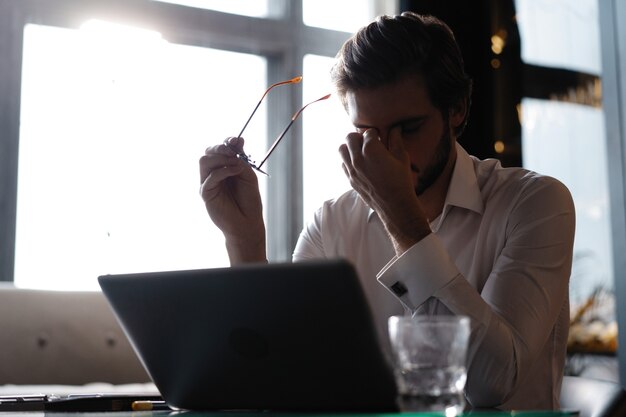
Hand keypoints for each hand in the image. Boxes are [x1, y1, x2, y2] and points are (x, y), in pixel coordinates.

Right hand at [199, 137, 265, 262]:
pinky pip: (210, 177)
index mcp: (223, 167)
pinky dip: (223, 170)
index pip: (219, 149)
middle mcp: (213, 173)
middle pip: (208, 152)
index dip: (226, 142)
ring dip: (221, 158)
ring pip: (204, 161)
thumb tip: (238, 140)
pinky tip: (236, 171)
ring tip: (236, 164)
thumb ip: (241, 158)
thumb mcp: (248, 174)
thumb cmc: (249, 200)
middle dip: (220, 148)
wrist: (248, 222)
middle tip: (234, 152)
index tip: (236, 141)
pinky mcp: (205, 193)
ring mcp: (208, 183)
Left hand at [339, 128, 430, 253]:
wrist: (394, 206)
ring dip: (350, 147)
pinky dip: (349, 161)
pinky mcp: (350, 179)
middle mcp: (357, 158)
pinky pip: (343, 164)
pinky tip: (360, 164)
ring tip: (362, 152)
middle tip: (369, 143)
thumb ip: (396, 139)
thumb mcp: (402, 157)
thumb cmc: (401, 181)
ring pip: (342, 149)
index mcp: (371, 150)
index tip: (381, 138)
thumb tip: (395, 127)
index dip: (375, 134)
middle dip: (359, 137)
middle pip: (350, 137)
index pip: (368, 132)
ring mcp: (352, 170)